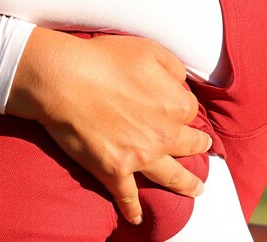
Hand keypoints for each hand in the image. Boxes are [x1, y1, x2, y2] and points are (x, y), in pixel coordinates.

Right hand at [7, 30, 211, 224]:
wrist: (65, 79)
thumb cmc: (104, 58)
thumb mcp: (149, 49)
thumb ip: (173, 68)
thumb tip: (182, 84)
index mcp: (176, 104)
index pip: (189, 109)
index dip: (180, 105)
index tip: (175, 105)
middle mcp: (165, 134)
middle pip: (189, 144)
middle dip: (197, 146)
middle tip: (202, 148)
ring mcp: (141, 157)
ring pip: (171, 176)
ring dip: (186, 184)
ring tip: (197, 190)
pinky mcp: (114, 171)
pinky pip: (128, 196)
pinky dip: (132, 210)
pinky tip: (136, 218)